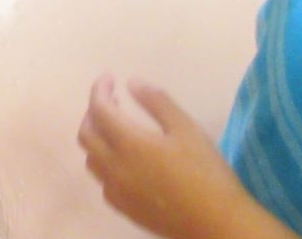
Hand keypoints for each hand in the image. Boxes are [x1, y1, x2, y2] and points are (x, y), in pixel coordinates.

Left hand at [79, 75, 279, 238]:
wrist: (216, 223)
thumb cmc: (205, 172)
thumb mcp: (186, 128)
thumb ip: (157, 102)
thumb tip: (132, 83)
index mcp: (128, 144)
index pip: (99, 110)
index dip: (100, 90)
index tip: (109, 78)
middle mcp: (114, 168)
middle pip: (85, 134)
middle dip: (93, 112)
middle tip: (113, 101)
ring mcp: (117, 192)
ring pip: (91, 159)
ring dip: (95, 138)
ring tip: (116, 127)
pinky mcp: (125, 210)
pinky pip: (102, 182)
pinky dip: (104, 163)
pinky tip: (123, 161)